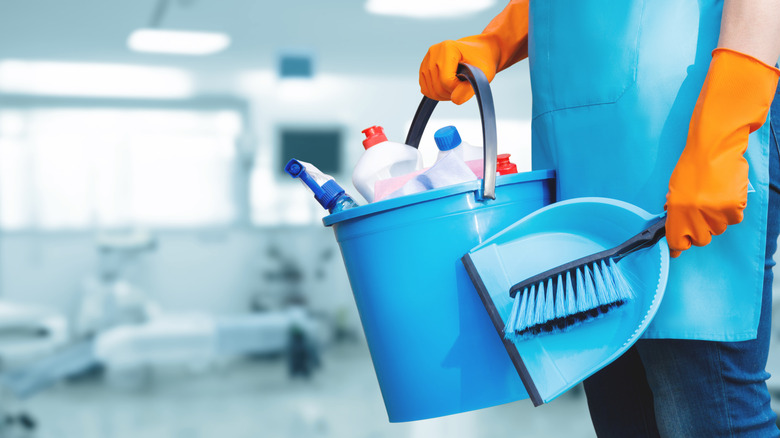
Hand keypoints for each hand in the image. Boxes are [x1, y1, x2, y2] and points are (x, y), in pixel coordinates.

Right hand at [419, 37, 499, 104]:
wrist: (480, 51)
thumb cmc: (483, 61)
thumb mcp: (483, 74)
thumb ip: (469, 89)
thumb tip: (454, 100)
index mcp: (448, 48)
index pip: (446, 81)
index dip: (458, 90)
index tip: (468, 84)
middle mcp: (434, 51)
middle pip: (436, 87)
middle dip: (451, 93)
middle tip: (464, 87)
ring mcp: (427, 59)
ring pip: (429, 90)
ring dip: (444, 94)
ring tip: (457, 86)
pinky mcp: (424, 67)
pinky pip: (425, 89)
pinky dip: (437, 93)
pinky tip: (448, 86)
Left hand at [665, 48, 778, 256]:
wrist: (714, 147)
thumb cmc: (693, 166)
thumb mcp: (675, 189)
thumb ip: (675, 211)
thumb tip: (676, 230)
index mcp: (676, 209)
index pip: (677, 240)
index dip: (678, 247)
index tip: (678, 250)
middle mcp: (694, 214)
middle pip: (701, 240)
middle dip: (700, 231)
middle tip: (701, 215)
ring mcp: (715, 211)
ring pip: (719, 229)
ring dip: (716, 219)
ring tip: (714, 198)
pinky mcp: (734, 207)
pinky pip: (734, 219)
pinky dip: (731, 211)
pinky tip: (726, 195)